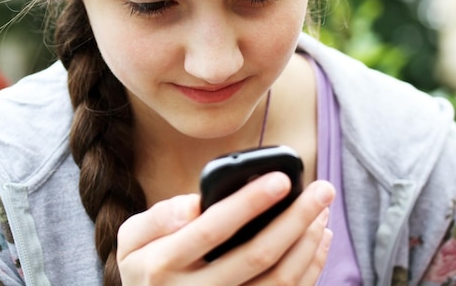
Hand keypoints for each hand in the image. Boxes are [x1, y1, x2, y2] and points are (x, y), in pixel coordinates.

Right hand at [116, 173, 334, 285]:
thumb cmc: (146, 267)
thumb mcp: (132, 240)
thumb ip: (157, 218)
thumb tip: (193, 204)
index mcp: (164, 265)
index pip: (213, 229)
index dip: (248, 203)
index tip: (280, 179)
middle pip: (257, 256)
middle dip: (296, 219)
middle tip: (323, 190)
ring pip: (279, 281)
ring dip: (308, 243)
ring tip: (322, 210)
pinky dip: (310, 267)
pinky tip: (319, 238)